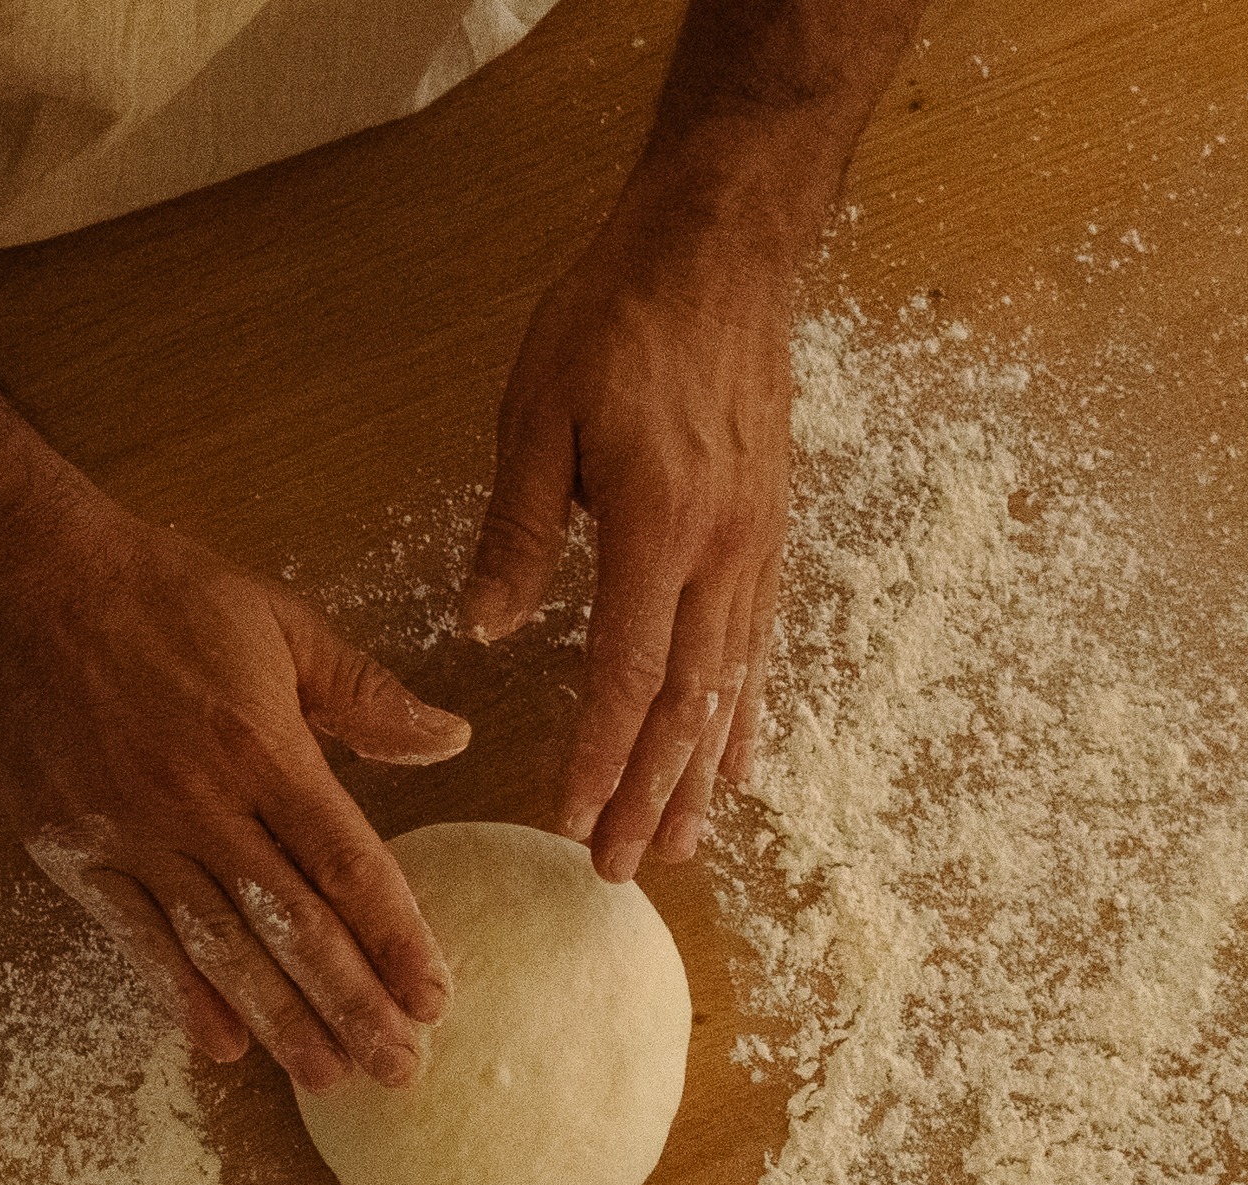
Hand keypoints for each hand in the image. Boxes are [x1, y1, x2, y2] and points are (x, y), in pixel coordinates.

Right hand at [0, 477, 469, 1090]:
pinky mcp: (72, 848)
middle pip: (294, 925)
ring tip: (328, 1078)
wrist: (15, 574)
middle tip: (402, 1068)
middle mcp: (202, 800)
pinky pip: (134, 937)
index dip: (396, 938)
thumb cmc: (157, 589)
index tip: (435, 996)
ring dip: (280, 1021)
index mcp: (263, 745)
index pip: (348, 864)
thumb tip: (452, 739)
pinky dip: (178, 993)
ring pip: (220, 948)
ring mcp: (133, 831)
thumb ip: (366, 694)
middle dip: (353, 1004)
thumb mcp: (279, 620)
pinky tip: (220, 1042)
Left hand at [461, 200, 791, 880]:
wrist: (722, 252)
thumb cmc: (621, 319)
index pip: (628, 672)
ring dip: (702, 776)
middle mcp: (719, 553)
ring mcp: (753, 550)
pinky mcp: (765, 538)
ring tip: (683, 846)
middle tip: (623, 869)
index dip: (601, 756)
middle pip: (687, 705)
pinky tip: (737, 765)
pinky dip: (744, 718)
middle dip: (652, 795)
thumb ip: (515, 529)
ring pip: (731, 690)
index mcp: (657, 525)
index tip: (576, 821)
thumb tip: (482, 627)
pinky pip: (758, 650)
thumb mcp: (539, 412)